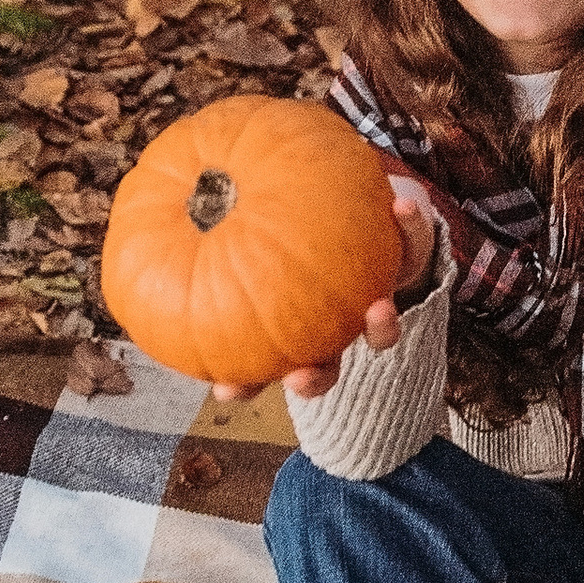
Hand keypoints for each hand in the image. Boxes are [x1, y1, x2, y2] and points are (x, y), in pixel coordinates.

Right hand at [211, 185, 436, 405]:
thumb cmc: (288, 214)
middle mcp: (332, 321)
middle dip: (317, 379)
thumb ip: (211, 216)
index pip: (262, 365)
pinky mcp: (409, 258)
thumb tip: (172, 192)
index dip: (245, 384)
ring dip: (381, 326)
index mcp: (291, 323)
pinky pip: (412, 244)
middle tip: (301, 376)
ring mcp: (373, 297)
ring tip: (378, 310)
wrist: (357, 198)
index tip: (227, 390)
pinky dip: (409, 226)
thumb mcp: (243, 216)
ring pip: (380, 329)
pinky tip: (400, 206)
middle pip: (327, 366)